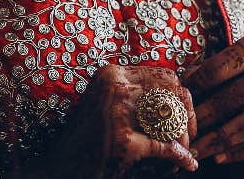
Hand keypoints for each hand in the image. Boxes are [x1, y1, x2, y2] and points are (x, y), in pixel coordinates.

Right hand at [13, 64, 198, 177]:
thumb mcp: (108, 105)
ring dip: (183, 139)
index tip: (184, 116)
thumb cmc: (86, 141)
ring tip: (185, 152)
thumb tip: (185, 93)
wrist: (55, 171)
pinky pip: (166, 146)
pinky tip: (186, 163)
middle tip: (188, 138)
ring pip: (171, 119)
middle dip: (186, 117)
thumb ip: (138, 94)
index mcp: (111, 74)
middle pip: (173, 94)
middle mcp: (114, 87)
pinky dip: (180, 157)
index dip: (181, 96)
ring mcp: (117, 113)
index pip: (164, 75)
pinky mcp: (122, 142)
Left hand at [184, 30, 243, 165]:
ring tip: (196, 150)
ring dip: (219, 139)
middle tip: (179, 132)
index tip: (176, 101)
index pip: (221, 67)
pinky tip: (222, 155)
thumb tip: (184, 78)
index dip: (195, 86)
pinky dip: (242, 149)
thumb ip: (225, 63)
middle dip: (202, 117)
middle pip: (234, 96)